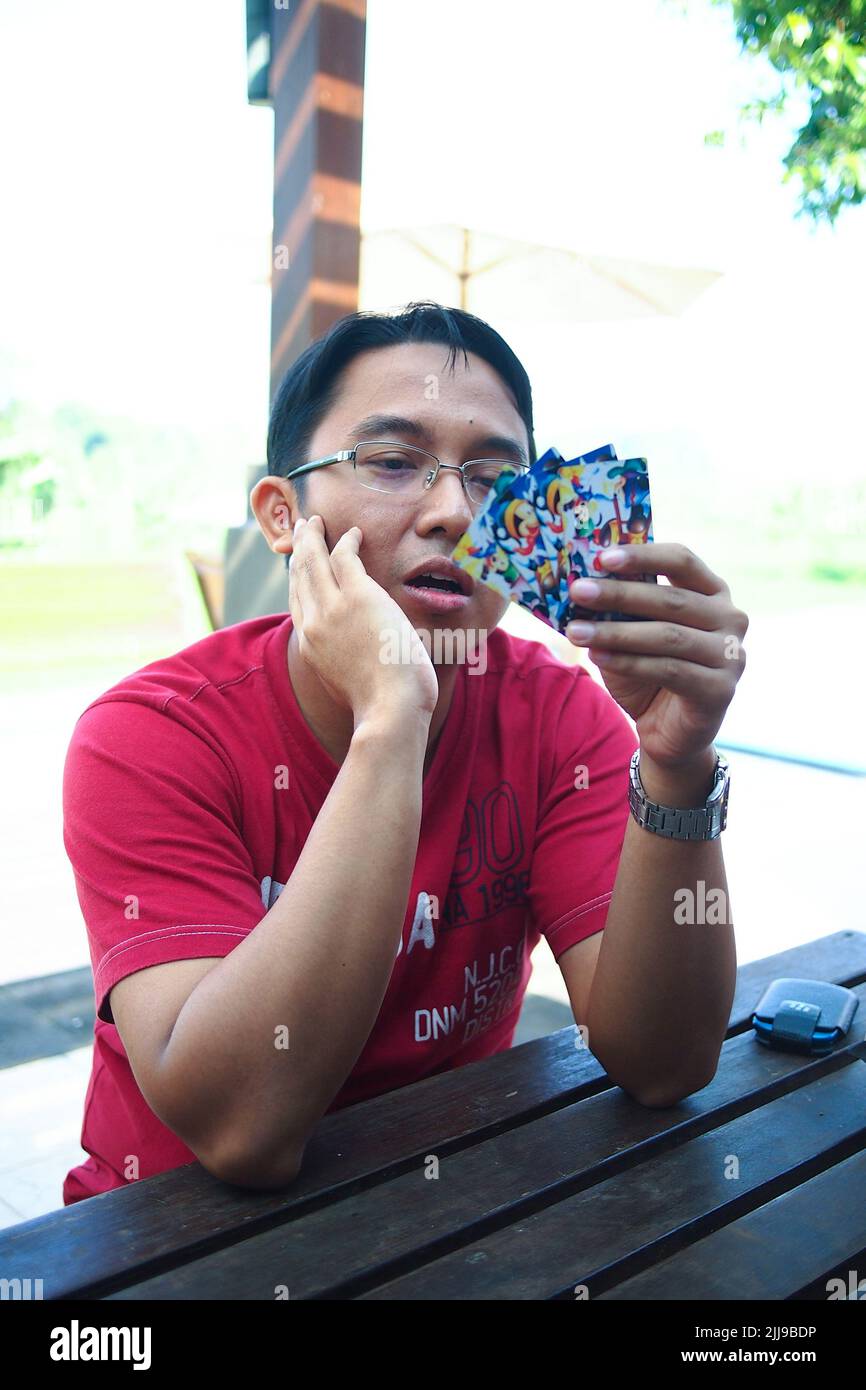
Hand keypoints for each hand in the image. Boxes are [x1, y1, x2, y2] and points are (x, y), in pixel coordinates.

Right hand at [289, 516, 438, 723]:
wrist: (390, 708)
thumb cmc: (382, 704)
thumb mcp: (349, 683)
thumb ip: (343, 663)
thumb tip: (357, 659)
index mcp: (311, 646)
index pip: (298, 602)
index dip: (297, 578)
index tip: (300, 563)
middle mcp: (314, 624)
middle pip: (300, 576)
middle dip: (300, 549)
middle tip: (303, 529)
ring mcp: (333, 609)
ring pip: (314, 561)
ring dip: (314, 537)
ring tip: (317, 522)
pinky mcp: (357, 596)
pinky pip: (345, 557)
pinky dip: (346, 541)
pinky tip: (354, 533)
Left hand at [564, 543, 748, 771]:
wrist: (668, 732)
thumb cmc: (649, 672)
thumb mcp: (632, 633)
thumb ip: (622, 608)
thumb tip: (585, 581)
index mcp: (713, 592)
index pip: (682, 560)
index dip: (643, 556)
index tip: (602, 557)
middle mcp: (731, 618)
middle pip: (671, 599)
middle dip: (619, 594)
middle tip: (577, 591)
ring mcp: (731, 655)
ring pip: (667, 636)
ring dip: (616, 632)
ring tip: (575, 631)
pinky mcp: (721, 689)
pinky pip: (669, 669)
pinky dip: (629, 662)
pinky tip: (598, 656)